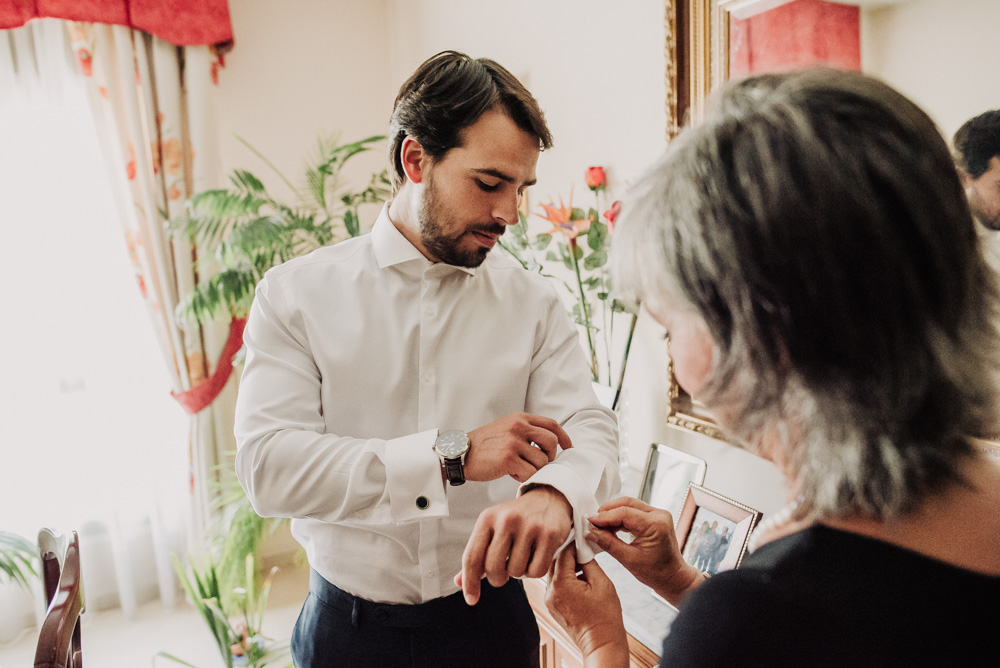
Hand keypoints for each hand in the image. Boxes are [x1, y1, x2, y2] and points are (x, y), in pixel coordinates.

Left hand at [455, 485, 571, 604]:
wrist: (549, 498)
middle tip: (504, 572)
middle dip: (497, 578)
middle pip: (492, 569)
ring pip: (516, 572)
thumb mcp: (492, 529)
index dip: (469, 582)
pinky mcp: (550, 534)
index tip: (471, 600)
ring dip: (519, 572)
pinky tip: (537, 556)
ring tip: (524, 556)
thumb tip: (458, 582)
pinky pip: (537, 571)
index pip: (472, 557)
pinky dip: (535, 571)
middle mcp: (506, 519)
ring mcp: (529, 526)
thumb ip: (477, 555)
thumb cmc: (516, 519)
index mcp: (487, 518)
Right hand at [464, 413, 572, 482]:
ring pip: (542, 461)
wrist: (459, 453)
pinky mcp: (508, 458)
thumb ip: (525, 431)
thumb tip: (549, 445)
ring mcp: (513, 442)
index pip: (551, 424)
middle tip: (540, 464)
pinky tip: (512, 474)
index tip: (568, 448)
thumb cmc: (483, 445)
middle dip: (550, 457)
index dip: (564, 437)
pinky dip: (524, 477)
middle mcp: (518, 426)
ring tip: (519, 469)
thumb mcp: (505, 428)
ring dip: (534, 469)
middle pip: (551, 442)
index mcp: (520, 418)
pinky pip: (530, 472)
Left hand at [546, 545, 628, 667]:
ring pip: (554, 573)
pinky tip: (578, 579)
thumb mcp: (602, 583)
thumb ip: (589, 562)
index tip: (581, 538)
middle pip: (555, 562)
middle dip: (568, 554)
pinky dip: (564, 578)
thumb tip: (583, 549)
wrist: (601, 641)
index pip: (563, 554)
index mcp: (562, 584)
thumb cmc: (605, 616)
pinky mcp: (553, 606)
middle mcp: (551, 592)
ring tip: (582, 565)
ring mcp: (550, 600)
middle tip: (583, 549)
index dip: (573, 544)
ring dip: (566, 566)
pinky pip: (555, 585)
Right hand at [586, 496, 702, 606]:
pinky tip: (610, 526)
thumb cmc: (655, 572)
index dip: (604, 516)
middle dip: (607, 511)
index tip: (589, 520)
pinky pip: (634, 511)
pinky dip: (621, 517)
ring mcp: (658, 514)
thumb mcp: (628, 559)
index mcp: (655, 525)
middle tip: (592, 521)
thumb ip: (608, 543)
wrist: (672, 577)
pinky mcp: (655, 517)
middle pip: (626, 503)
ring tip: (599, 525)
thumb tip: (590, 532)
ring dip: (613, 513)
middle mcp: (659, 515)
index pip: (624, 513)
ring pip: (629, 505)